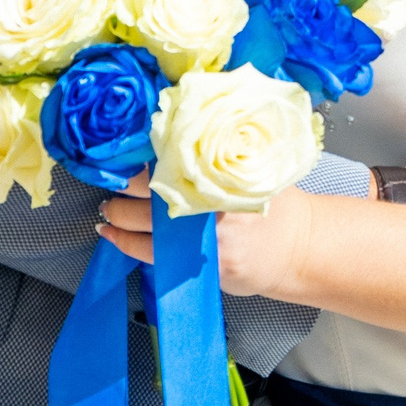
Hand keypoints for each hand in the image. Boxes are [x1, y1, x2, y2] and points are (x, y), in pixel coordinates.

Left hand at [96, 168, 313, 301]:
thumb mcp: (252, 170)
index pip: (167, 162)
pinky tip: (113, 234)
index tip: (121, 157)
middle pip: (149, 194)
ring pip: (143, 226)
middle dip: (122, 190)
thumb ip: (216, 159)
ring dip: (117, 217)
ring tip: (107, 211)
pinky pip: (151, 254)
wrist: (298, 248)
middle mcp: (209, 207)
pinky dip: (127, 243)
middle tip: (111, 184)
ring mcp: (203, 239)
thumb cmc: (274, 208)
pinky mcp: (199, 265)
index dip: (139, 161)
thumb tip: (171, 141)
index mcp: (219, 177)